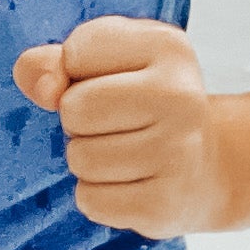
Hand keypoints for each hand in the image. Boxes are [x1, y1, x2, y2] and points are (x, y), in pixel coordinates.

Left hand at [13, 18, 226, 238]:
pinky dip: (98, 197)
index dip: (76, 73)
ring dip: (88, 161)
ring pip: (80, 158)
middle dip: (78, 121)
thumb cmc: (140, 106)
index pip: (76, 53)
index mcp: (166, 46)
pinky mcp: (166, 204)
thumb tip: (43, 88)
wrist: (205, 166)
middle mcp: (181, 95)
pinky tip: (130, 184)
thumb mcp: (102, 64)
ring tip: (126, 154)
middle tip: (116, 125)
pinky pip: (90, 201)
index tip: (112, 81)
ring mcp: (179, 152)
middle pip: (74, 109)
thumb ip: (52, 63)